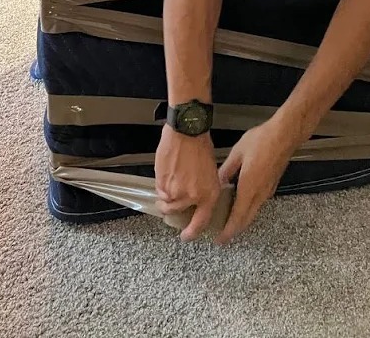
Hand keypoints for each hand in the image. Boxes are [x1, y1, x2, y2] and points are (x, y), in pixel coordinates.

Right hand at [155, 126, 220, 240]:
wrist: (187, 132)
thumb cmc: (201, 147)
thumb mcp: (211, 172)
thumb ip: (204, 189)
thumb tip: (197, 198)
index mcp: (209, 195)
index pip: (200, 222)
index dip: (192, 233)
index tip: (186, 237)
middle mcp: (192, 197)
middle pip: (176, 212)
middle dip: (172, 208)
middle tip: (171, 200)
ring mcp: (175, 191)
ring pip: (165, 202)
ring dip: (165, 196)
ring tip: (170, 180)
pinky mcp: (162, 183)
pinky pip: (159, 190)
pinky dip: (160, 185)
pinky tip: (166, 172)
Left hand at [215, 118, 295, 244]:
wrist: (285, 135)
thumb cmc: (261, 141)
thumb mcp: (237, 153)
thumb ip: (226, 170)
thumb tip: (216, 183)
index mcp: (249, 188)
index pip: (238, 217)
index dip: (228, 231)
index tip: (220, 241)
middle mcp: (260, 194)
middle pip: (247, 220)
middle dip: (235, 230)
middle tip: (223, 235)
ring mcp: (268, 190)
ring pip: (253, 212)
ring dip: (242, 220)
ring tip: (228, 220)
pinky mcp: (272, 185)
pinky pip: (258, 203)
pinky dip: (248, 209)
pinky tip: (241, 203)